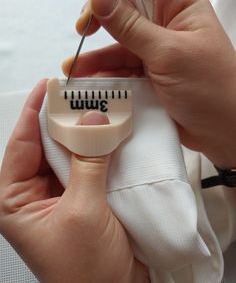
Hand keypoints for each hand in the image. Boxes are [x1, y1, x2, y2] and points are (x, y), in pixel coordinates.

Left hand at [0, 80, 148, 282]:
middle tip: (79, 96)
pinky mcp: (84, 196)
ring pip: (69, 153)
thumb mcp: (82, 211)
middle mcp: (35, 194)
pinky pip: (87, 165)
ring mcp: (61, 194)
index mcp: (16, 199)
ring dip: (83, 134)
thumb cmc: (85, 270)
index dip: (34, 113)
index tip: (48, 87)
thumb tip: (92, 122)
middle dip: (62, 120)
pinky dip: (98, 150)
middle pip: (46, 145)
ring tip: (96, 110)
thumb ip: (87, 163)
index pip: (21, 144)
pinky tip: (108, 135)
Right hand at [63, 0, 235, 168]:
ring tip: (74, 67)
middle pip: (125, 9)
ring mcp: (156, 52)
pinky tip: (91, 82)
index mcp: (179, 6)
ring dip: (96, 55)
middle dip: (100, 17)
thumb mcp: (169, 54)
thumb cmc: (212, 88)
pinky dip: (105, 75)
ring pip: (119, 44)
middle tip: (83, 29)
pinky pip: (121, 69)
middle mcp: (166, 25)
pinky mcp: (148, 75)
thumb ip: (132, 28)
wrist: (221, 131)